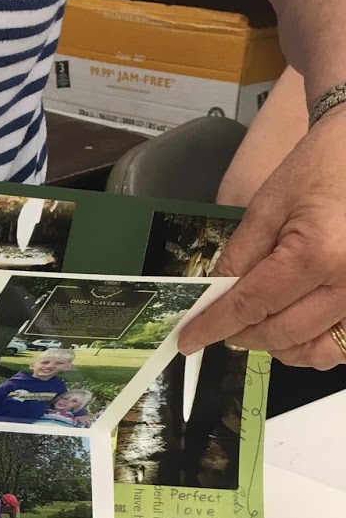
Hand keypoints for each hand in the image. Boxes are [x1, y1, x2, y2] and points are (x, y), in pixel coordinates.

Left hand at [179, 107, 345, 367]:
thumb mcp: (269, 205)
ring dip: (277, 346)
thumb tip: (214, 298)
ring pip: (314, 350)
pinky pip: (342, 346)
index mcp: (316, 254)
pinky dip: (313, 346)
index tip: (187, 341)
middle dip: (241, 335)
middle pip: (281, 333)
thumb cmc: (322, 167)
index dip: (214, 326)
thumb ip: (240, 257)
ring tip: (256, 325)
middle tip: (219, 326)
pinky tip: (293, 330)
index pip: (251, 305)